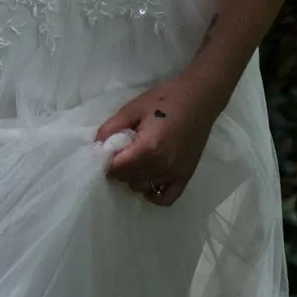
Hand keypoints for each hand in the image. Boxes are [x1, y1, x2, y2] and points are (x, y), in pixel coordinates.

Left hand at [95, 78, 223, 206]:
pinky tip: (147, 180)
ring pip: (142, 187)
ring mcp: (176, 172)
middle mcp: (163, 165)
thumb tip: (97, 145)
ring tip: (135, 160)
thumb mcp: (133, 108)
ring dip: (133, 178)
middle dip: (118, 168)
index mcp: (148, 147)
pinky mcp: (186, 175)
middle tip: (120, 152)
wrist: (199, 98)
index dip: (105, 160)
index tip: (105, 151)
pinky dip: (153, 193)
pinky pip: (167, 198)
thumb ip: (112, 127)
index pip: (117, 167)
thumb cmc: (165, 99)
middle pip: (127, 179)